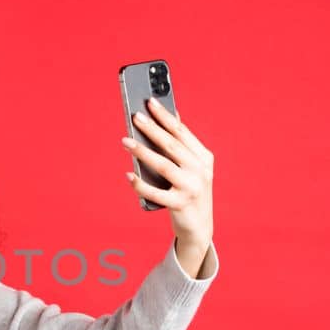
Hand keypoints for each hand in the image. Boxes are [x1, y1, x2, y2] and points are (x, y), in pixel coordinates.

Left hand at [122, 97, 214, 245]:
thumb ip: (181, 147)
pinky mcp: (180, 205)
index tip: (149, 102)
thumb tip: (166, 117)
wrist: (200, 227)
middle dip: (152, 129)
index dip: (165, 116)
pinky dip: (140, 184)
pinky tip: (128, 175)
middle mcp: (200, 171)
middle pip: (172, 145)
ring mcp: (192, 188)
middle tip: (135, 117)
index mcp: (204, 157)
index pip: (182, 132)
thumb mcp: (191, 168)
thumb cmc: (189, 191)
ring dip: (142, 152)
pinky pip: (156, 193)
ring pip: (163, 165)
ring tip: (125, 141)